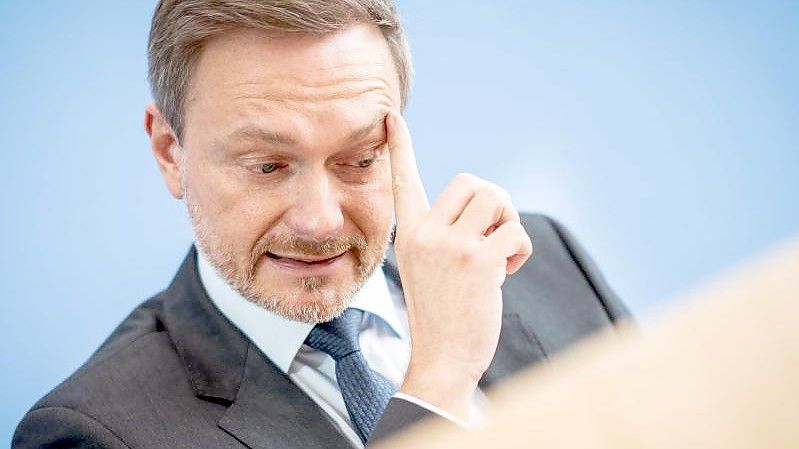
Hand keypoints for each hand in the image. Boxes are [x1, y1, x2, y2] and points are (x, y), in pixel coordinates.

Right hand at [386, 112, 532, 418]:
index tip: (392, 117)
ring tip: (502, 253)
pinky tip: (510, 271)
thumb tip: (487, 210)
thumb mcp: (428, 269)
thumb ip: (445, 236)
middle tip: (495, 233)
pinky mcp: (478, 260)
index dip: (400, 148)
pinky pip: (514, 229)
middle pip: (472, 181)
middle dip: (495, 203)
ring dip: (509, 222)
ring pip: (496, 198)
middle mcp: (425, 234)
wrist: (441, 360)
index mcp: (410, 234)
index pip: (403, 182)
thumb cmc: (442, 316)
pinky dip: (521, 248)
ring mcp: (451, 246)